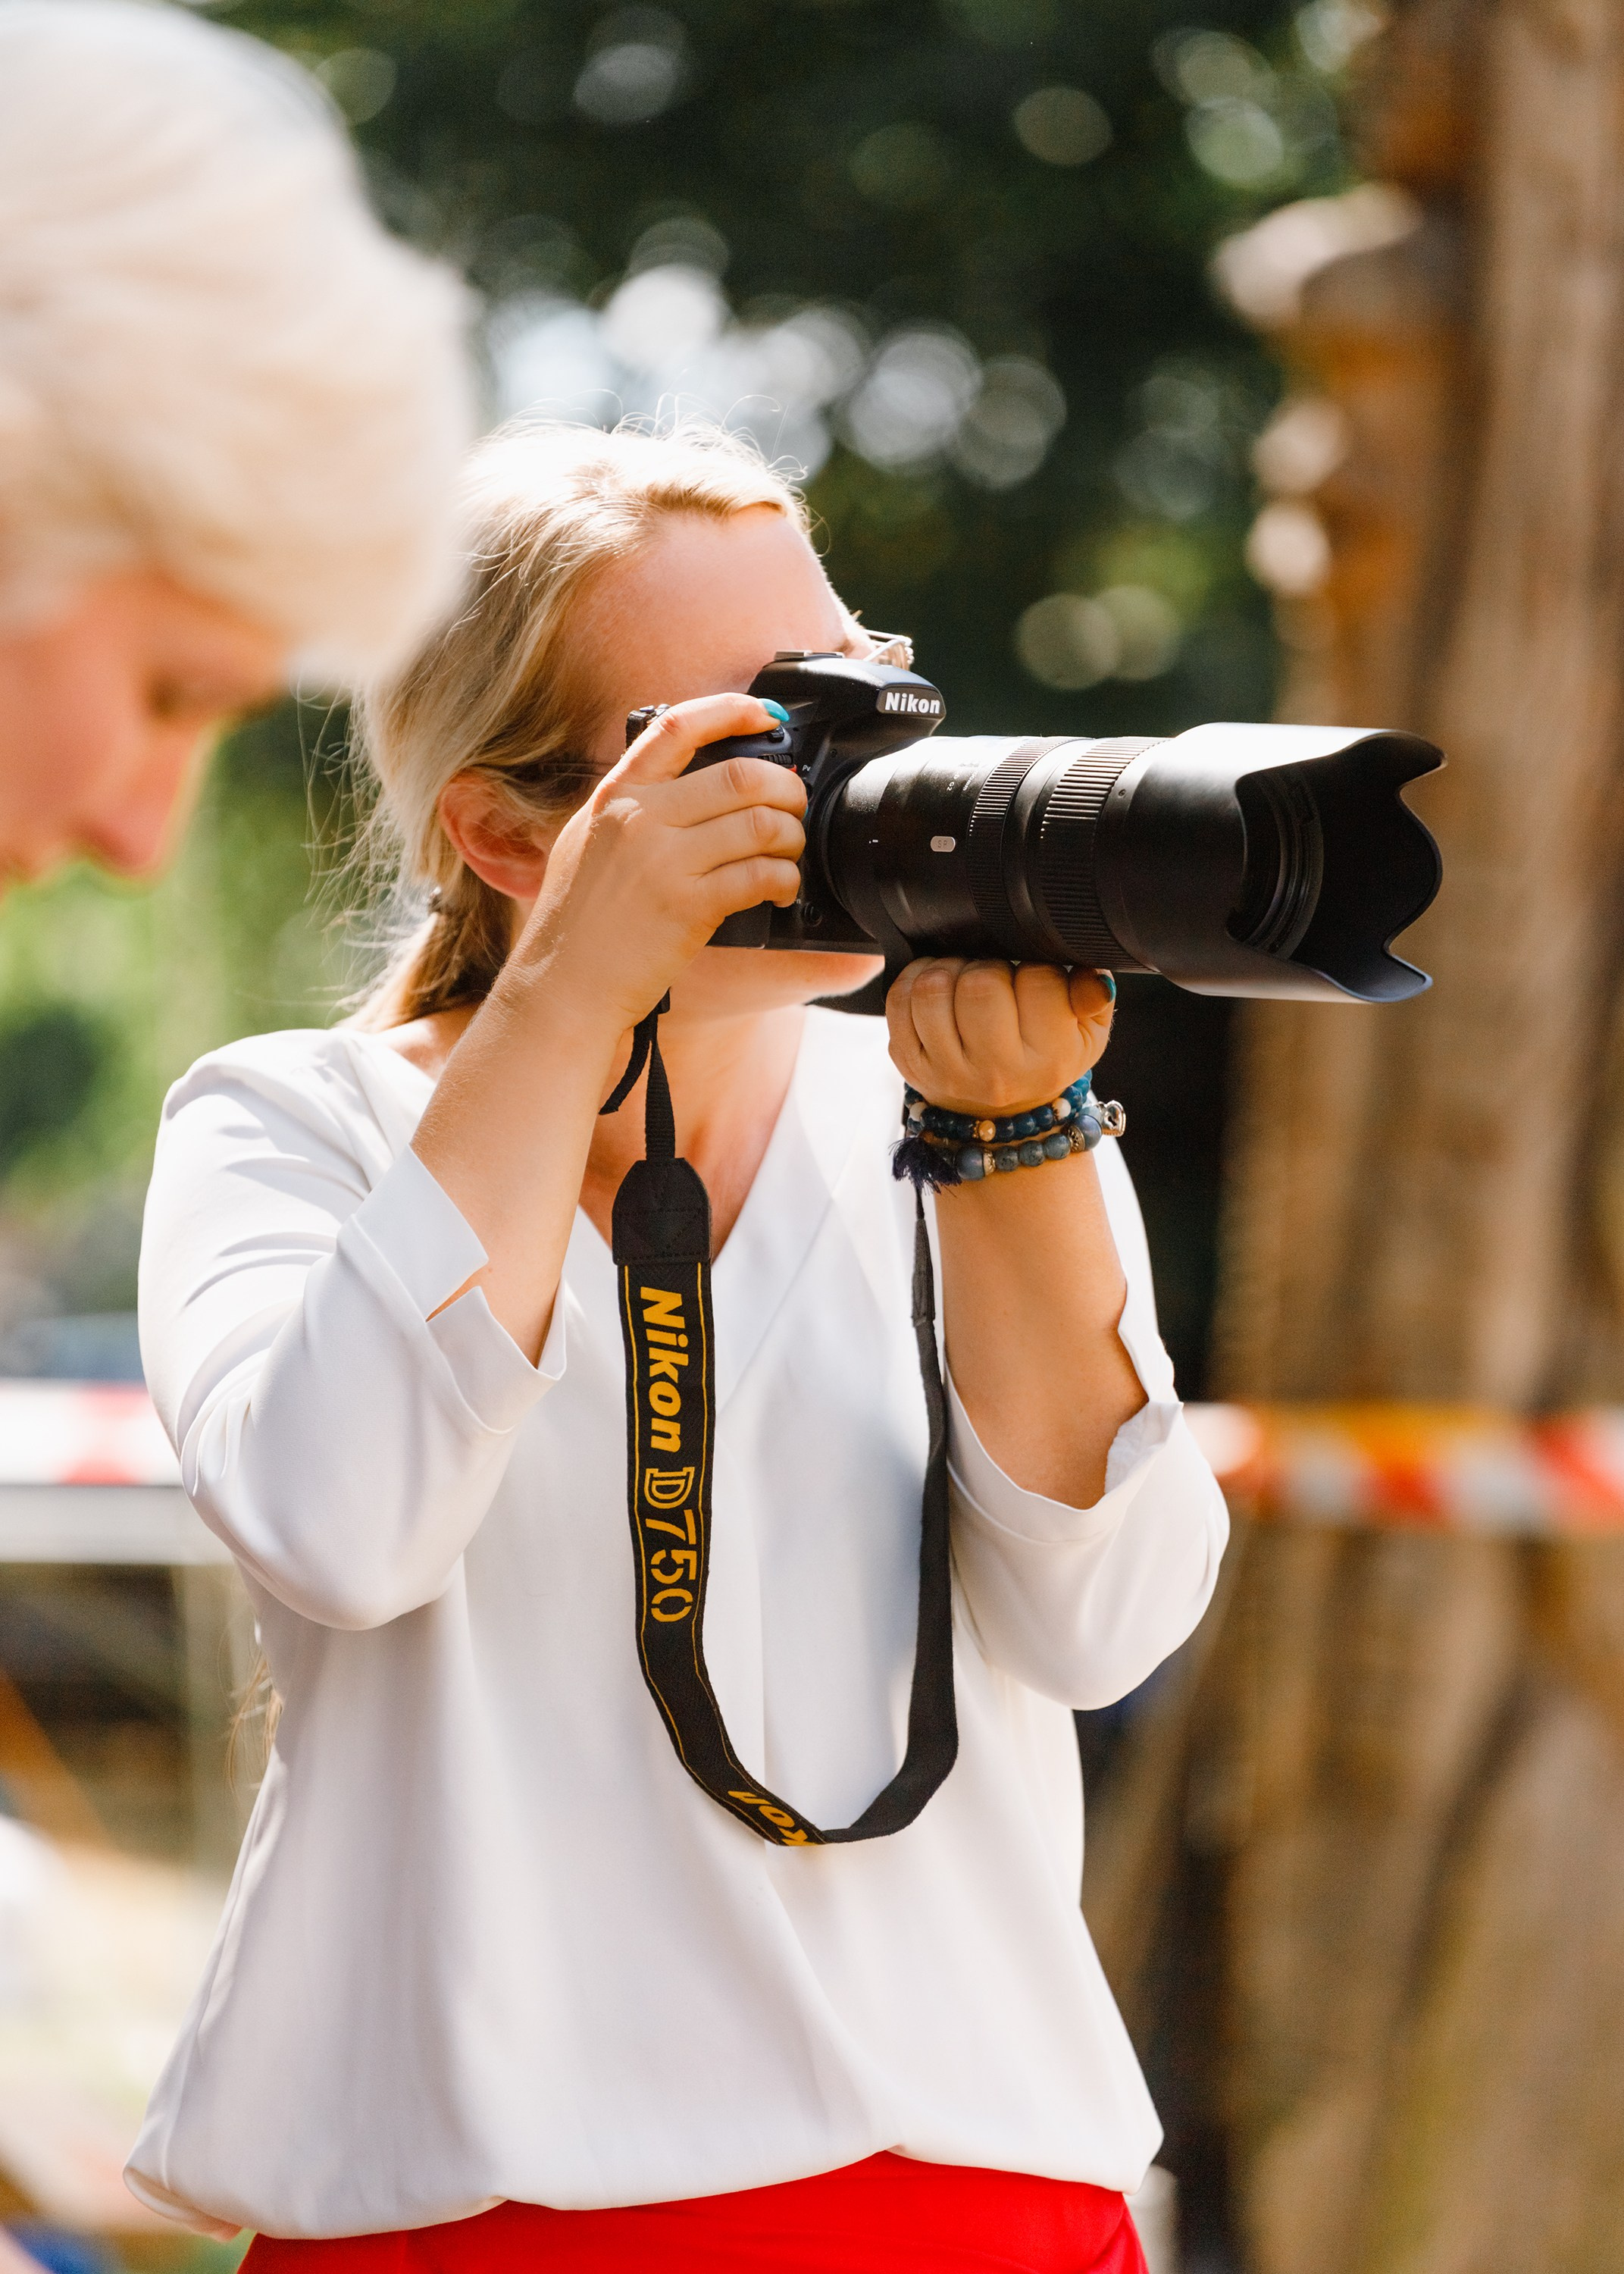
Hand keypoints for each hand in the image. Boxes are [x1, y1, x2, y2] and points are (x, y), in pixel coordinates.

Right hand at [512, 694, 805, 1033]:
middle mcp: (639, 820)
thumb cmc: (576, 924)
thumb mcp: (586, 842)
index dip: (730, 710)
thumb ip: (631, 810)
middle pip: (741, 776)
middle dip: (786, 787)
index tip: (764, 715)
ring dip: (791, 836)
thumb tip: (688, 785)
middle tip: (794, 804)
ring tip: (789, 851)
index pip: (677, 728)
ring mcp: (664, 863)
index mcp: (615, 796)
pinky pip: (761, 876)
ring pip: (761, 824)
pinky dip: (785, 880)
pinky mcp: (689, 907)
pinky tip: (782, 888)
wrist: (561, 987)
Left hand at [885, 959, 1114, 1113]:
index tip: (1035, 977)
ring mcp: (946, 1070)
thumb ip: (1094, 1000)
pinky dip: (914, 979)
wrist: (1000, 1117)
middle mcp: (996, 1072)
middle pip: (980, 985)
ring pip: (933, 989)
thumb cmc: (1044, 1061)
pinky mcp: (909, 1062)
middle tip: (997, 976)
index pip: (1039, 982)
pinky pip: (899, 1001)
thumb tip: (1094, 978)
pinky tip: (939, 986)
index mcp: (1050, 1059)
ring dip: (949, 970)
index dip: (1036, 966)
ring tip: (965, 978)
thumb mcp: (1087, 1036)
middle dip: (988, 966)